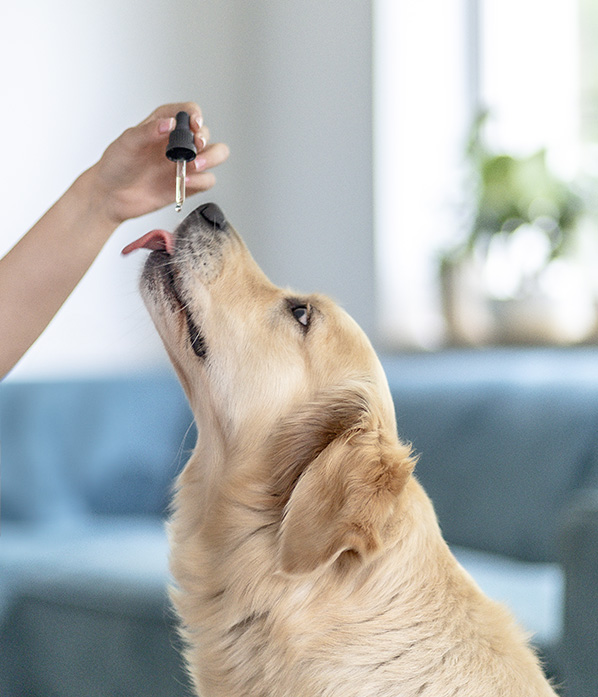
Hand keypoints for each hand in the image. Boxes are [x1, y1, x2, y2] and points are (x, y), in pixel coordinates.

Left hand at [84, 102, 229, 225]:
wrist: (110, 196)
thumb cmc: (116, 166)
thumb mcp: (127, 142)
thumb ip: (148, 131)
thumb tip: (168, 123)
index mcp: (164, 124)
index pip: (189, 111)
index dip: (195, 116)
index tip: (192, 124)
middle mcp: (178, 142)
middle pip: (206, 133)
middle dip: (204, 139)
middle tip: (195, 146)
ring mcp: (185, 164)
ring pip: (215, 155)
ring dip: (211, 158)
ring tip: (194, 165)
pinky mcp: (189, 184)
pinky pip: (207, 180)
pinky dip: (201, 180)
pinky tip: (186, 181)